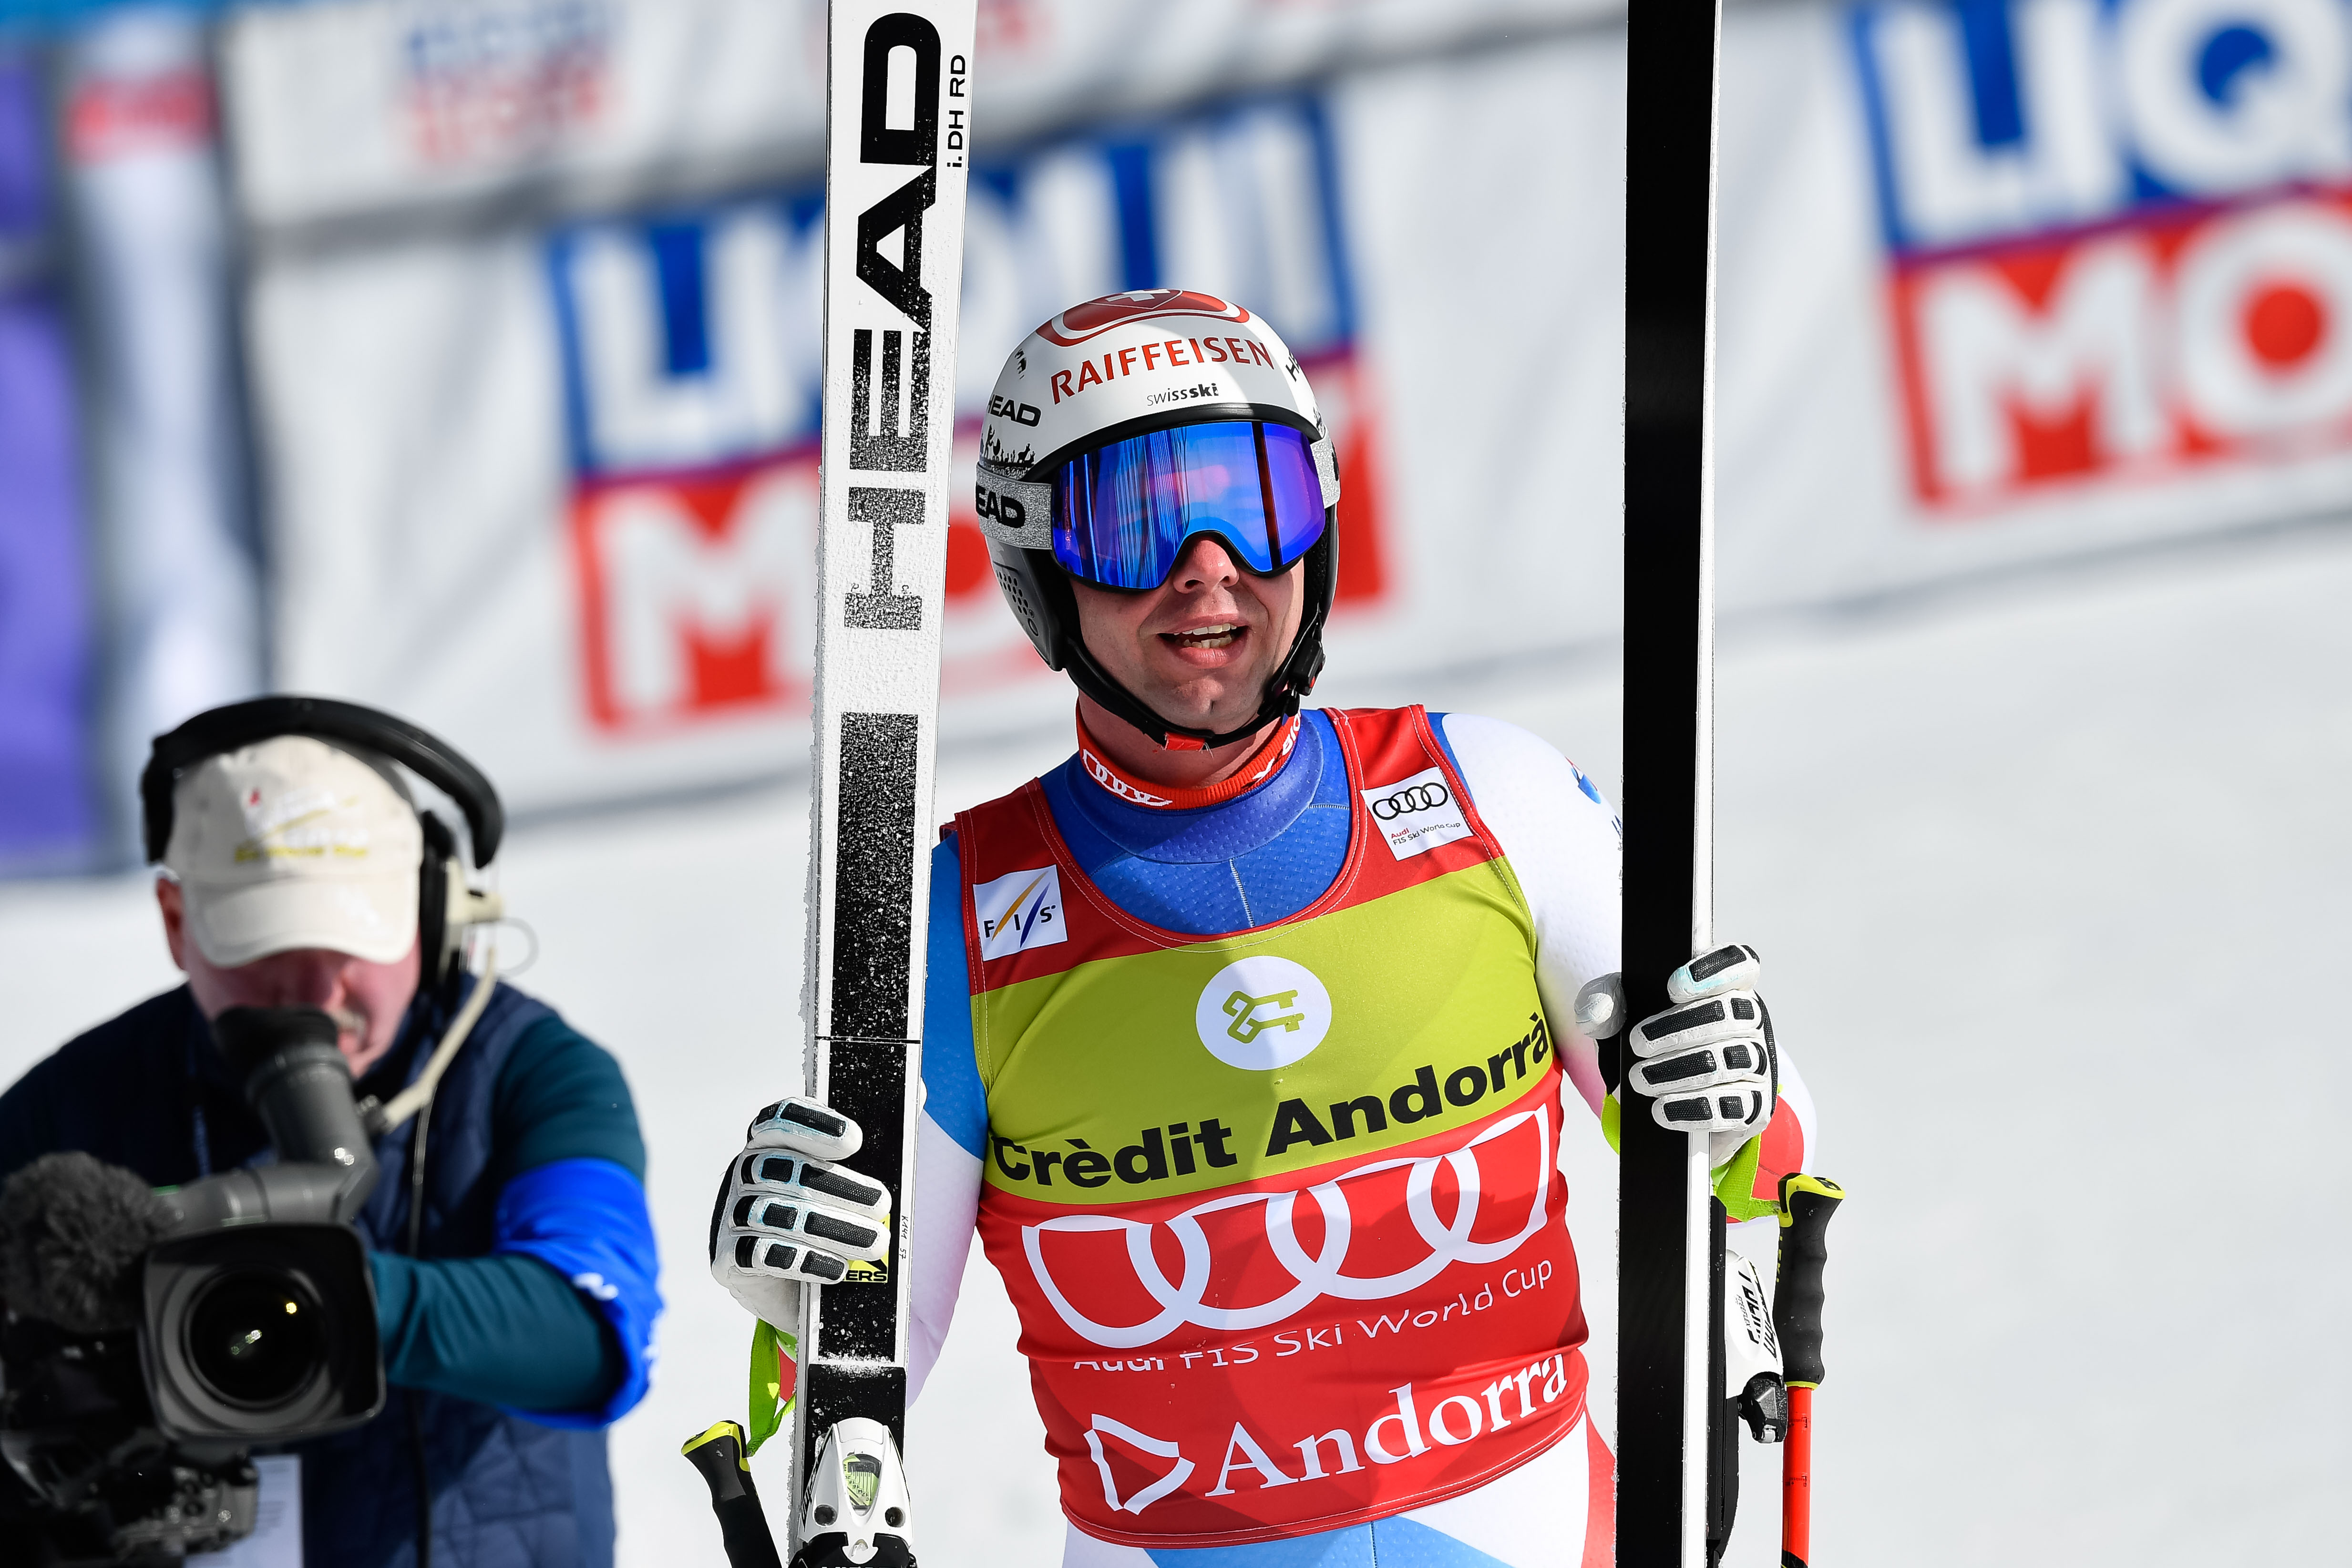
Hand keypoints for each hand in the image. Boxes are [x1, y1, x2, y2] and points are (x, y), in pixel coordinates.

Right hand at [708, 1096, 890, 1330]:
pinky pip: (756, 1254)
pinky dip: (800, 1259)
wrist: (801, 1286)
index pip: (779, 1118)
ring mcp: (731, 1215)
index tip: (855, 1139)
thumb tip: (918, 1090)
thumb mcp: (857, 1175)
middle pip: (782, 1168)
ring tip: (876, 1242)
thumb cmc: (829, 1217)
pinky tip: (835, 1269)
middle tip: (883, 1202)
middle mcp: (745, 1173)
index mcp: (772, 1144)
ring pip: (772, 1212)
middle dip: (837, 1185)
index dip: (814, 1123)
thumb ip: (882, 1134)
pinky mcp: (728, 1259)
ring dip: (829, 1228)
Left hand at [1575, 943, 1776, 1166]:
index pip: (1740, 964)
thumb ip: (1603, 1003)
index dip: (1714, 970)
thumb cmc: (1647, 1046)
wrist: (1655, 1105)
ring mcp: (1757, 1063)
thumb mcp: (1617, 1019)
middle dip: (1679, 1029)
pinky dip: (1696, 1109)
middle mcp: (1749, 1021)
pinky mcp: (1755, 1105)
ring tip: (1641, 1081)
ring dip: (1681, 1070)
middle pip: (1731, 1013)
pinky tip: (1663, 1110)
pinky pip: (1737, 1106)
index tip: (1674, 987)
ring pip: (1732, 1059)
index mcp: (1722, 988)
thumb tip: (1598, 1010)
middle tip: (1638, 1044)